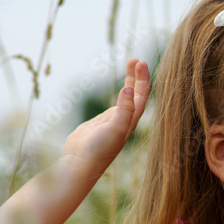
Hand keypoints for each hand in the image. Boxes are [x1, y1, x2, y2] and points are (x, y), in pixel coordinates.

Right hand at [61, 59, 150, 175]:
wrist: (80, 163)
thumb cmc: (99, 149)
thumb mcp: (115, 128)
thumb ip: (124, 109)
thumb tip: (129, 89)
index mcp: (131, 120)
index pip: (142, 95)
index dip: (143, 78)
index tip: (140, 62)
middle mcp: (125, 119)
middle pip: (137, 93)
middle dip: (137, 75)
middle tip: (135, 59)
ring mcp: (113, 120)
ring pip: (127, 97)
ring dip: (130, 81)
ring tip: (130, 64)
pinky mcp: (101, 123)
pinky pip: (115, 104)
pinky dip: (118, 92)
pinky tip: (119, 88)